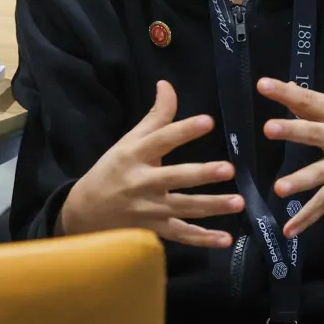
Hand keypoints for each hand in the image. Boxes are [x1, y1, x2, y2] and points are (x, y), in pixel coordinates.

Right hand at [59, 80, 243, 247]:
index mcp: (135, 155)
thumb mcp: (128, 141)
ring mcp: (149, 209)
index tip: (208, 121)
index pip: (162, 140)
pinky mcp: (154, 230)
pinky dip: (203, 239)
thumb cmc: (113, 170)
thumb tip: (167, 84)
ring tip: (239, 202)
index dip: (184, 130)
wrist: (84, 213)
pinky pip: (181, 235)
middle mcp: (142, 182)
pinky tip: (226, 239)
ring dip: (212, 207)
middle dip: (202, 174)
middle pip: (175, 178)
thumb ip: (154, 117)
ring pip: (184, 208)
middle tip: (228, 169)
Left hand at [259, 77, 323, 237]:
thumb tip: (285, 89)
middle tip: (268, 128)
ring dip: (300, 181)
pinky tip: (289, 231)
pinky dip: (307, 218)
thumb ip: (314, 104)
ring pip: (320, 173)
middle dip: (293, 131)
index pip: (310, 100)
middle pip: (315, 133)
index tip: (263, 85)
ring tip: (279, 189)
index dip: (286, 93)